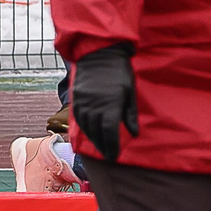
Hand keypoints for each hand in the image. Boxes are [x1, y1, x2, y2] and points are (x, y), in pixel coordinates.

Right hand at [70, 43, 139, 161]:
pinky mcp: (76, 98)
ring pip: (86, 128)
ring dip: (93, 139)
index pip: (110, 133)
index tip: (114, 156)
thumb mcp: (130, 92)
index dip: (112, 147)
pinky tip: (89, 133)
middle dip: (103, 146)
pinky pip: (78, 119)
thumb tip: (133, 133)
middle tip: (108, 155)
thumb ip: (130, 114)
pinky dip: (84, 129)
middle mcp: (94, 107)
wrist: (99, 54)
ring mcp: (83, 103)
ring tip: (100, 147)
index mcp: (110, 106)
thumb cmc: (119, 72)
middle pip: (97, 133)